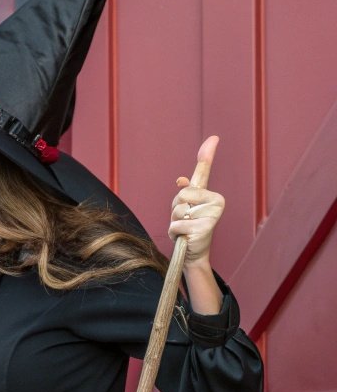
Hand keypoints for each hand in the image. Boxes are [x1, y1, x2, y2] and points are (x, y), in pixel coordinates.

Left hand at [169, 135, 223, 264]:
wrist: (193, 254)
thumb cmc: (188, 228)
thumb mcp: (184, 208)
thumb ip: (185, 193)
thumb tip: (181, 180)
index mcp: (212, 195)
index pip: (205, 170)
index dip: (206, 153)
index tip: (213, 137)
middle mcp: (216, 201)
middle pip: (181, 194)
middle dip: (175, 208)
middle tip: (184, 220)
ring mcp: (211, 215)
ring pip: (178, 209)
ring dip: (174, 221)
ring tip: (185, 228)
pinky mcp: (205, 228)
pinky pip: (177, 224)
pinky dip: (175, 232)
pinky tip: (184, 237)